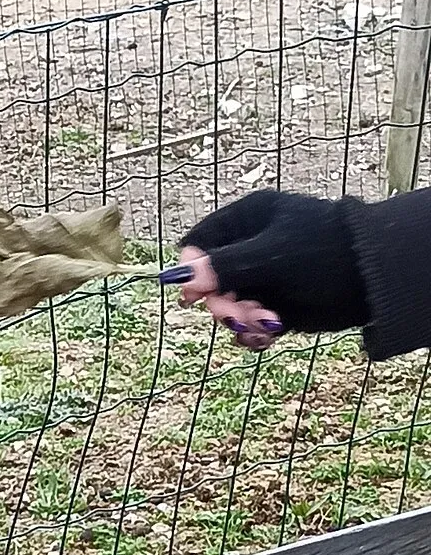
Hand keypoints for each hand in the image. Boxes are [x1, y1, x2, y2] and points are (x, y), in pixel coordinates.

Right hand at [166, 190, 368, 346]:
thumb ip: (225, 266)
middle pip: (210, 281)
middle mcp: (251, 250)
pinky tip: (268, 334)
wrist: (374, 280)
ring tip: (266, 323)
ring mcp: (263, 280)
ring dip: (240, 321)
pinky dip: (254, 333)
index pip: (200, 242)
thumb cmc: (325, 252)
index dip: (192, 269)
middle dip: (222, 302)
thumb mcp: (271, 256)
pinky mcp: (276, 306)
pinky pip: (248, 324)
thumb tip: (181, 279)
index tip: (194, 294)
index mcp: (248, 220)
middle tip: (237, 315)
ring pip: (229, 307)